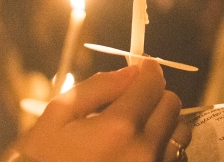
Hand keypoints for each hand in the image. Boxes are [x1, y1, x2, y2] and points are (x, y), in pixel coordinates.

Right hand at [16, 60, 181, 161]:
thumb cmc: (44, 158)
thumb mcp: (59, 115)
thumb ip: (98, 87)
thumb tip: (132, 71)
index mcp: (119, 127)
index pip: (154, 83)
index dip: (148, 71)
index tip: (141, 70)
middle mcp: (144, 150)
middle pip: (172, 105)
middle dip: (155, 95)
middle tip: (133, 100)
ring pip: (179, 133)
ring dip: (163, 123)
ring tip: (136, 128)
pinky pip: (174, 157)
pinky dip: (162, 147)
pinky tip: (137, 149)